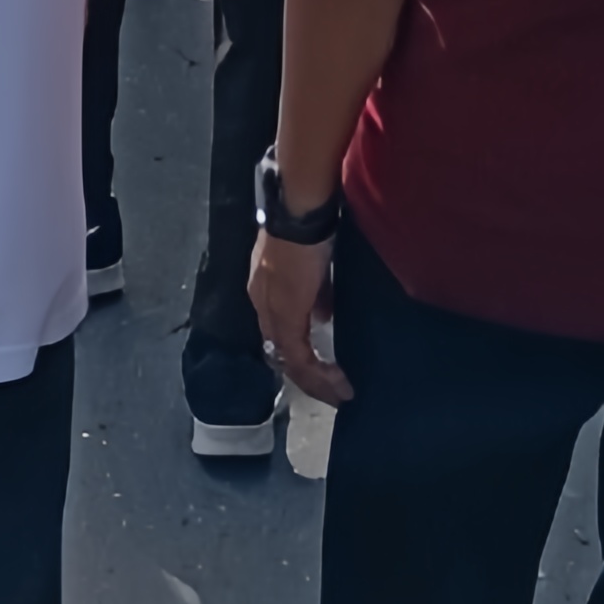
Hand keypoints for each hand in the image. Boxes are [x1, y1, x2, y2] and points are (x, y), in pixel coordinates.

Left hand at [249, 232, 347, 407]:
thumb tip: (324, 314)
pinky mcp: (285, 316)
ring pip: (289, 360)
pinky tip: (339, 382)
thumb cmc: (310, 227)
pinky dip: (319, 374)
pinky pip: (299, 357)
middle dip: (310, 377)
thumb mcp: (313, 266)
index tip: (327, 370)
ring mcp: (272, 310)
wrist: (300, 210)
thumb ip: (316, 291)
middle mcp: (263, 302)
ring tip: (340, 393)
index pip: (280, 331)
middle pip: (282, 352)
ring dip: (317, 381)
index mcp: (267, 290)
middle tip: (335, 392)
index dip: (301, 354)